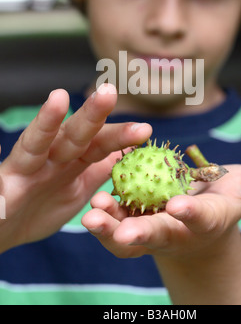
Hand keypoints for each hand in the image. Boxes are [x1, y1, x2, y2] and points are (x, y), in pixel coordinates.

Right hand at [0, 84, 151, 252]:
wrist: (6, 231)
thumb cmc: (41, 207)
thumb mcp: (77, 191)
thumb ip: (97, 171)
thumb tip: (125, 153)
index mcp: (70, 160)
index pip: (97, 143)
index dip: (119, 136)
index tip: (144, 130)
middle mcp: (48, 158)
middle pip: (72, 134)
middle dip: (92, 114)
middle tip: (109, 93)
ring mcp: (23, 168)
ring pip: (36, 142)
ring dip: (47, 121)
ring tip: (58, 98)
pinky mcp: (1, 183)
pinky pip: (1, 172)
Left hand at [82, 140, 240, 259]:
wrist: (198, 220)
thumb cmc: (225, 200)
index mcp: (206, 222)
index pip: (201, 219)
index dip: (192, 214)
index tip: (179, 207)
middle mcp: (176, 231)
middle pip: (158, 236)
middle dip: (140, 236)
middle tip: (122, 234)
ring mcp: (151, 229)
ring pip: (126, 238)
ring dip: (108, 228)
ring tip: (93, 213)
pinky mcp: (131, 221)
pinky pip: (114, 221)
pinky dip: (103, 215)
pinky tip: (92, 200)